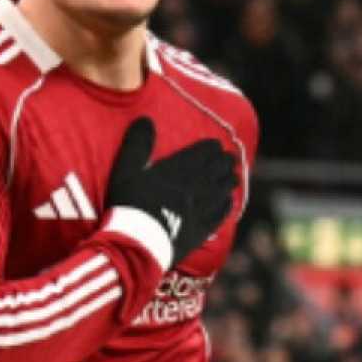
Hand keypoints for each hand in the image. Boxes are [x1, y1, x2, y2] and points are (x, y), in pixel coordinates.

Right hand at [106, 117, 238, 267]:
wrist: (139, 242)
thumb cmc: (130, 204)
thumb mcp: (126, 170)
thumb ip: (137, 144)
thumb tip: (146, 119)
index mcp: (180, 168)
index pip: (205, 151)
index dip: (213, 147)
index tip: (216, 145)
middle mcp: (197, 185)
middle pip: (219, 168)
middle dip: (226, 162)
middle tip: (230, 159)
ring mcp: (202, 208)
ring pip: (224, 189)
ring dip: (230, 180)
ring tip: (234, 176)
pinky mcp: (202, 229)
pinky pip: (221, 214)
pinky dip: (226, 205)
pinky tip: (228, 202)